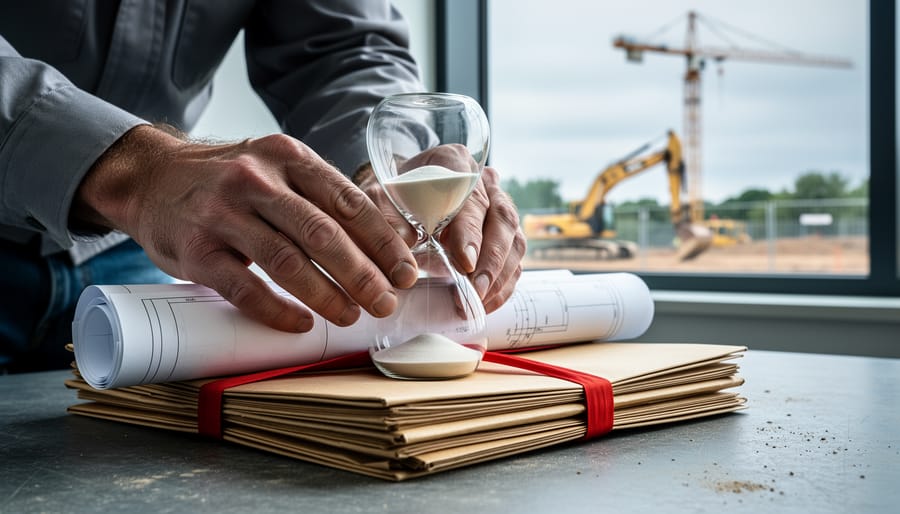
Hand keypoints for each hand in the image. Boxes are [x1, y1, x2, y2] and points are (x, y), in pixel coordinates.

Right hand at [72, 125, 417, 331]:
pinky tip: (301, 323)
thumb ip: (320, 197)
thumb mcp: (277, 168)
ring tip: (351, 316)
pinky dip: (276, 310)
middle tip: (385, 303)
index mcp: (289, 157)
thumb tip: (383, 244)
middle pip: (323, 233)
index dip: (384, 241)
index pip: (348, 202)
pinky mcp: (195, 250)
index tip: (406, 272)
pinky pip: (243, 287)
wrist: (152, 177)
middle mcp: (256, 180)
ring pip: (287, 261)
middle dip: (362, 274)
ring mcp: (222, 214)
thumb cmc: (230, 180)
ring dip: (327, 295)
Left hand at [355, 145, 525, 311]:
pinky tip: (486, 302)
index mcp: (454, 162)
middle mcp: (484, 180)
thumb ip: (389, 216)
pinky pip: (515, 257)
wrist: (403, 196)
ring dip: (499, 274)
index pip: (470, 194)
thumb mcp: (380, 200)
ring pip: (514, 238)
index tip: (464, 261)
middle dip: (490, 259)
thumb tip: (407, 241)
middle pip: (501, 217)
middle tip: (475, 289)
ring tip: (479, 300)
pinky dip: (504, 283)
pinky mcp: (504, 231)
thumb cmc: (393, 196)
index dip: (469, 229)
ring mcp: (499, 204)